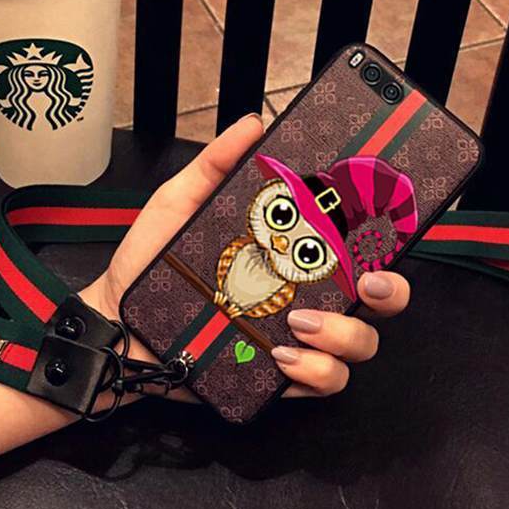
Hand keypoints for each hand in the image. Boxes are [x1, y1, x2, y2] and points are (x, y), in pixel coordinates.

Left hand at [81, 114, 409, 401]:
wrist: (119, 319)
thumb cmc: (153, 261)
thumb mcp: (181, 203)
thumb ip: (217, 165)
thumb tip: (253, 125)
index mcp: (294, 254)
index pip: (358, 244)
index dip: (387, 235)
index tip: (390, 221)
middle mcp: (308, 295)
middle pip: (378, 298)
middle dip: (389, 290)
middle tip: (366, 280)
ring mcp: (298, 338)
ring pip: (358, 344)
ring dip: (344, 334)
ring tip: (298, 321)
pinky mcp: (278, 378)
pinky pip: (322, 382)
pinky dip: (314, 372)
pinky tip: (283, 356)